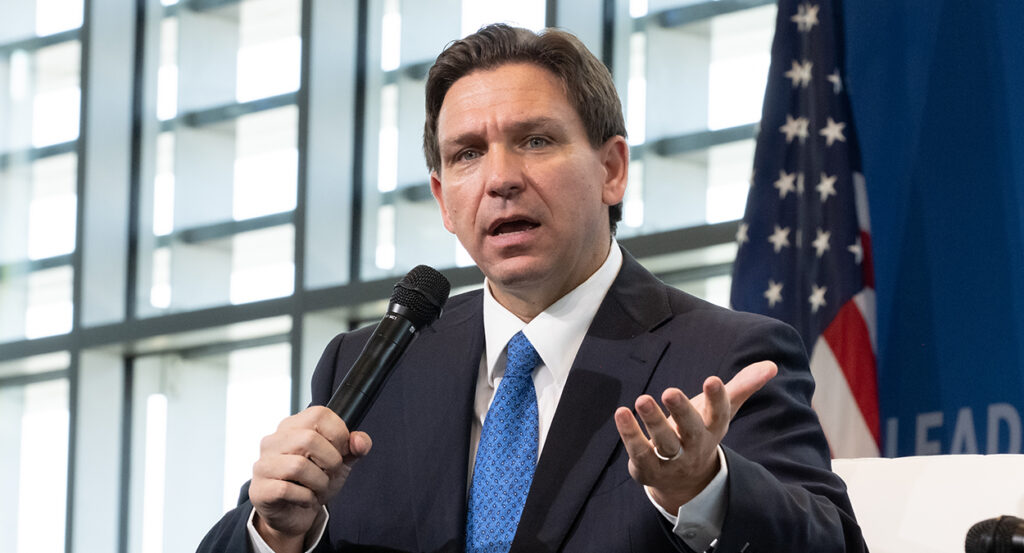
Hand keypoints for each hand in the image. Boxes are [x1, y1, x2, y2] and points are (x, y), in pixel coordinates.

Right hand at [250, 406, 371, 552]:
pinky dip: (306, 497)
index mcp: (293, 426)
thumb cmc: (314, 482)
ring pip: (299, 466)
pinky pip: (287, 490)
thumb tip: (360, 441)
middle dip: (331, 461)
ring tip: (318, 488)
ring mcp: (263, 464)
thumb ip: (354, 448)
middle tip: (330, 474)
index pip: (319, 414)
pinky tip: (306, 499)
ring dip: (319, 482)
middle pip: (310, 439)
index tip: (341, 452)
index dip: (339, 434)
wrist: (294, 515)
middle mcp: (274, 441)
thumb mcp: (340, 462)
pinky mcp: (260, 489)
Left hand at [613, 361, 776, 511]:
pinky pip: (639, 451)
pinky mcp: (647, 467)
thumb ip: (743, 387)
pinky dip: (629, 433)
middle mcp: (694, 446)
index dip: (718, 398)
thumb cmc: (700, 432)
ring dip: (653, 421)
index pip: (719, 414)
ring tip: (642, 399)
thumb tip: (772, 365)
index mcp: (713, 429)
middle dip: (682, 412)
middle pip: (691, 430)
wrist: (684, 481)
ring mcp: (671, 460)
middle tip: (670, 390)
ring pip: (664, 442)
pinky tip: (621, 413)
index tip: (712, 379)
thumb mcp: (721, 411)